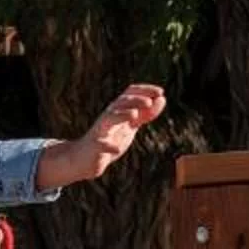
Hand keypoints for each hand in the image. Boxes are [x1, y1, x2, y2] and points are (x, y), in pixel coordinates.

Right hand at [37, 84, 166, 189]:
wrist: (86, 157)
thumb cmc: (110, 138)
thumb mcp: (131, 125)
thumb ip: (145, 113)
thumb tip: (162, 98)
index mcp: (118, 110)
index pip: (130, 93)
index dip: (144, 90)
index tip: (161, 91)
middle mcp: (108, 116)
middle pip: (120, 103)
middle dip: (135, 101)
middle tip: (149, 102)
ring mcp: (100, 131)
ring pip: (108, 118)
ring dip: (121, 115)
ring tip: (134, 115)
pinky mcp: (95, 146)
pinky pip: (100, 145)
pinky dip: (108, 146)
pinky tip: (116, 148)